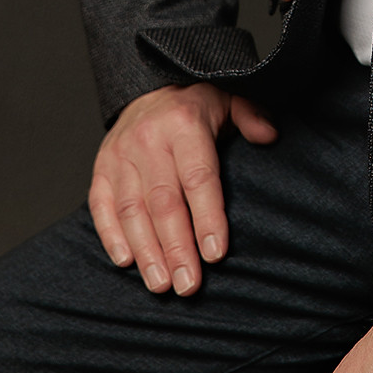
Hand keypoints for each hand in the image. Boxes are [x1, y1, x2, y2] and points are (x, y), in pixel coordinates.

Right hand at [88, 82, 277, 295]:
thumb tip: (270, 135)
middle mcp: (149, 140)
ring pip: (132, 210)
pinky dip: (111, 235)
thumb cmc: (196, 106)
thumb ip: (251, 116)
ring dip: (146, 251)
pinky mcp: (101, 169)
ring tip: (161, 284)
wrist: (149, 88)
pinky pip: (101, 205)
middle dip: (176, 248)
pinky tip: (126, 262)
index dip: (207, 218)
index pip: (198, 178)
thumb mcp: (230, 99)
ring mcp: (120, 156)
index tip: (216, 254)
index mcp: (184, 124)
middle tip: (188, 285)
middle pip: (163, 202)